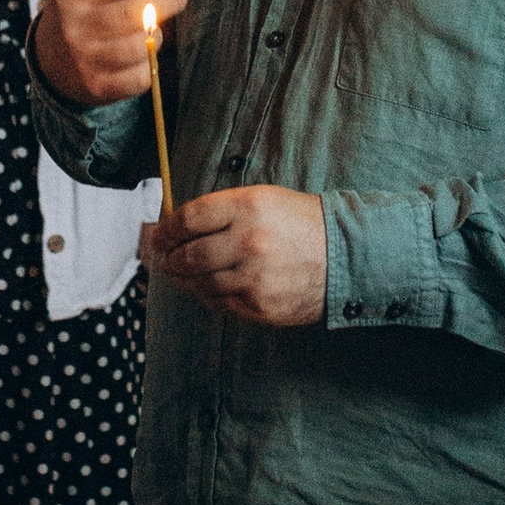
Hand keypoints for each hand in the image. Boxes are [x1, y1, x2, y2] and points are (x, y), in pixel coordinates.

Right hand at [35, 0, 186, 105]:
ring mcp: (86, 60)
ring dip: (157, 35)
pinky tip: (146, 55)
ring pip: (139, 46)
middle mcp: (75, 27)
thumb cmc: (76, 19)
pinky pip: (140, 77)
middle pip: (130, 13)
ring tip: (155, 30)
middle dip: (165, 1)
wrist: (48, 61)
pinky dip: (151, 64)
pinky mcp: (98, 86)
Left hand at [142, 185, 326, 327]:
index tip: (160, 235)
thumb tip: (177, 226)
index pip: (189, 219)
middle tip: (164, 258)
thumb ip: (221, 211)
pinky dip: (207, 294)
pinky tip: (207, 287)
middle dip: (169, 258)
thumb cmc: (301, 223)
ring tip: (180, 274)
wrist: (344, 255)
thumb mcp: (263, 199)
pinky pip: (219, 302)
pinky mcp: (259, 304)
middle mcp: (248, 241)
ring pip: (199, 283)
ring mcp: (253, 277)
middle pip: (188, 255)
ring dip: (183, 279)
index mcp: (248, 207)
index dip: (167, 229)